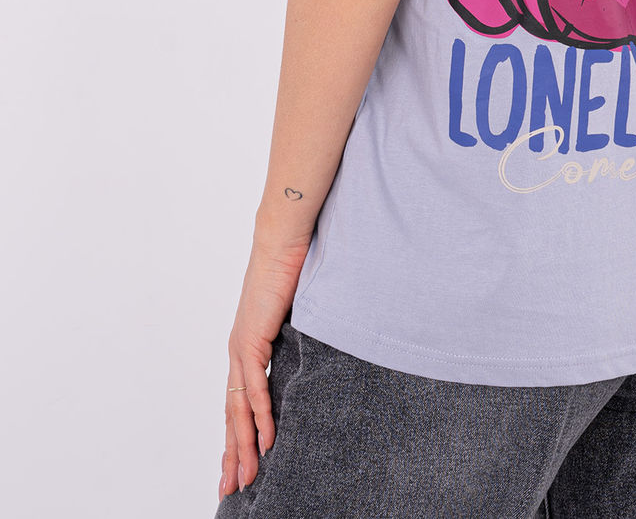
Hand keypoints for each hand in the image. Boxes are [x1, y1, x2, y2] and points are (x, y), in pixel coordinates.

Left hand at [219, 234, 311, 502]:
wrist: (282, 241)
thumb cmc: (290, 269)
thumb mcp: (292, 315)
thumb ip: (293, 338)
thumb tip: (310, 355)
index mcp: (246, 348)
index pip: (238, 402)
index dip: (238, 437)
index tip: (238, 466)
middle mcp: (238, 352)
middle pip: (232, 415)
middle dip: (233, 454)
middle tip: (232, 489)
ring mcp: (241, 348)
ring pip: (239, 409)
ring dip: (243, 446)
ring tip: (246, 477)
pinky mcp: (251, 340)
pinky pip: (256, 387)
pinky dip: (260, 416)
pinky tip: (265, 440)